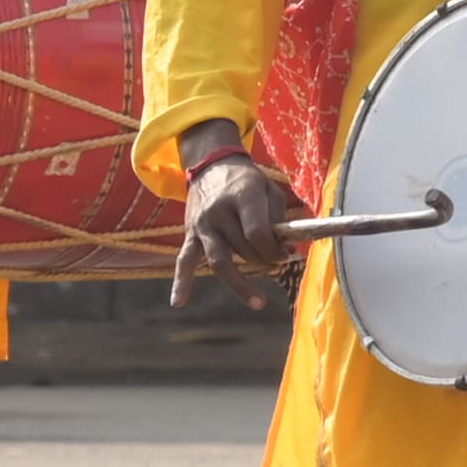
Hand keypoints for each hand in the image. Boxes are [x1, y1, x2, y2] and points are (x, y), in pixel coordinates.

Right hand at [176, 145, 304, 297]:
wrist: (211, 165)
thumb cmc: (247, 181)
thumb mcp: (269, 190)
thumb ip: (279, 219)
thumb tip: (287, 250)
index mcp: (242, 197)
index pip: (257, 233)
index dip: (274, 250)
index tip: (285, 254)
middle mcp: (219, 211)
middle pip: (243, 249)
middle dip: (264, 261)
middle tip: (277, 263)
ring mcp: (203, 224)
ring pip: (220, 261)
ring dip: (240, 284)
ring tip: (259, 302)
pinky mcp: (191, 233)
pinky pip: (184, 260)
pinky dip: (181, 281)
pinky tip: (179, 301)